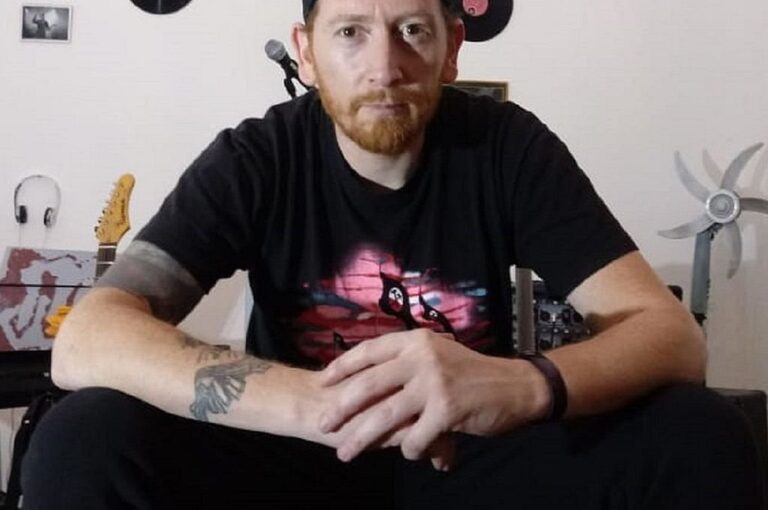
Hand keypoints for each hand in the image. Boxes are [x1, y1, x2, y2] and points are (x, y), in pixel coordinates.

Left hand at [316, 329, 550, 465]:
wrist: (514, 385)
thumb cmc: (471, 373)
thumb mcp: (438, 354)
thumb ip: (406, 362)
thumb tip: (368, 379)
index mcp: (416, 341)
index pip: (369, 351)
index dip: (342, 366)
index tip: (322, 381)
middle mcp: (421, 358)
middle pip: (368, 385)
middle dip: (341, 408)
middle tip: (324, 424)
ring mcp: (434, 383)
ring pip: (384, 415)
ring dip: (361, 438)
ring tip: (345, 453)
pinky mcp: (447, 410)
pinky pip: (414, 437)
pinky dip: (407, 449)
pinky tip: (409, 452)